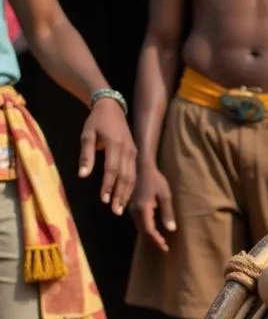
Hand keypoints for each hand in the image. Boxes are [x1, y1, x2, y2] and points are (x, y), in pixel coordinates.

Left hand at [78, 97, 136, 215]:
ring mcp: (133, 153)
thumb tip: (82, 176)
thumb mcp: (87, 135)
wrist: (112, 107)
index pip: (112, 170)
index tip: (103, 199)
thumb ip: (86, 156)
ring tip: (121, 208)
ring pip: (132, 177)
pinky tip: (126, 196)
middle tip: (116, 211)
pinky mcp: (135, 154)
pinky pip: (134, 173)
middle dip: (120, 195)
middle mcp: (127, 150)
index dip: (108, 186)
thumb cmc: (96, 121)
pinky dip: (131, 186)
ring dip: (127, 194)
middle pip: (125, 177)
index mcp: (115, 145)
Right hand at [130, 161, 176, 252]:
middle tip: (164, 247)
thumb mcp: (165, 195)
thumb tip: (171, 229)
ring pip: (140, 227)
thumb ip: (167, 213)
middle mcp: (134, 211)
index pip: (149, 230)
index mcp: (143, 209)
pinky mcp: (132, 206)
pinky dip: (146, 228)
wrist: (141, 167)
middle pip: (143, 231)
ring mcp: (132, 208)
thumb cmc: (155, 180)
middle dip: (154, 240)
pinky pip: (138, 221)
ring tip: (161, 241)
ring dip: (150, 235)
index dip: (157, 240)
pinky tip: (154, 229)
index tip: (166, 248)